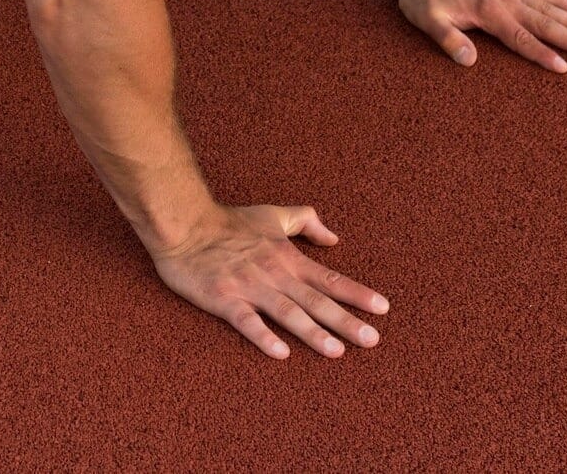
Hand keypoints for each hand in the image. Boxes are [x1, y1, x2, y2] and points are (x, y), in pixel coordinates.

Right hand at [150, 203, 389, 358]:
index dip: (356, 294)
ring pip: (287, 312)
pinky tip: (281, 353)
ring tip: (337, 351)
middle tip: (372, 340)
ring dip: (313, 332)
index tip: (382, 309)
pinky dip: (264, 336)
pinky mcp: (223, 299)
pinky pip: (247, 321)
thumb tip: (334, 237)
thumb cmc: (227, 221)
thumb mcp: (271, 214)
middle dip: (346, 321)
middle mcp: (274, 274)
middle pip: (316, 300)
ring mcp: (249, 287)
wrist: (184, 223)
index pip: (328, 278)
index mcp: (286, 257)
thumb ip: (304, 220)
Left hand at [398, 0, 566, 71]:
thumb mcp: (427, 20)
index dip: (542, 54)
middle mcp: (506, 0)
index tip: (564, 67)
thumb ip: (448, 40)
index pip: (521, 38)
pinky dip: (561, 1)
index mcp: (489, 13)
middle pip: (545, 23)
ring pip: (549, 8)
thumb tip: (469, 61)